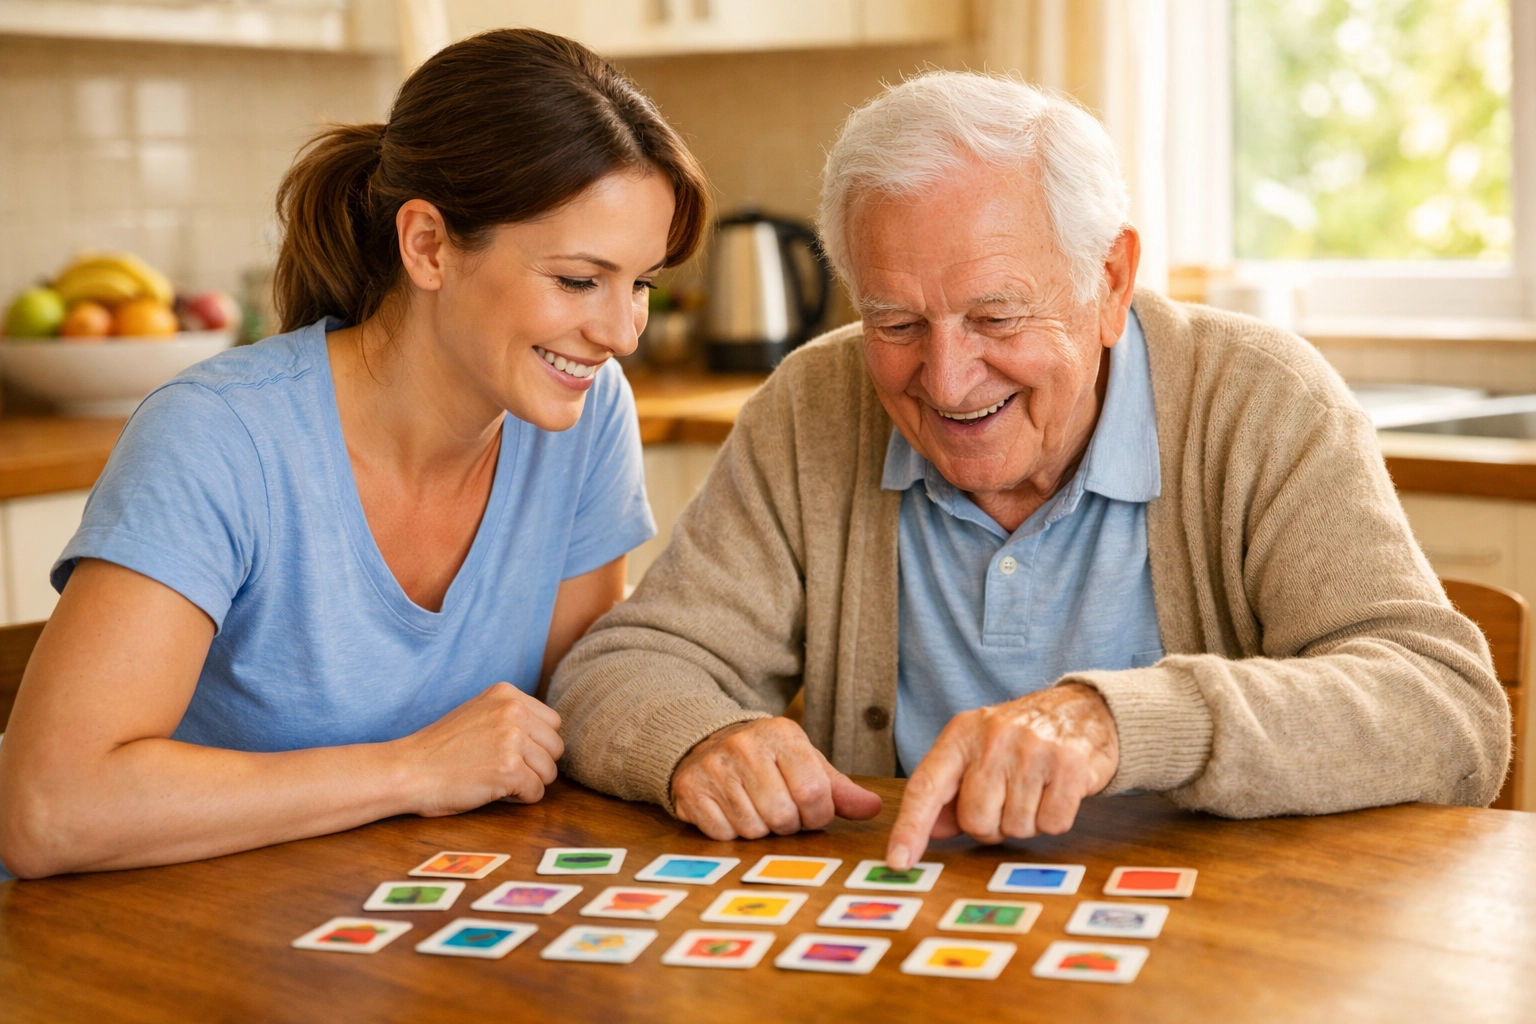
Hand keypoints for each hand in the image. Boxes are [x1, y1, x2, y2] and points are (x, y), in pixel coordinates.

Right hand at [399, 682, 563, 814]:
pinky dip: (519, 799)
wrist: (408, 770)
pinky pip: (537, 792)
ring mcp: (513, 739)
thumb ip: (511, 716)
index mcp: (507, 693)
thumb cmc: (440, 749)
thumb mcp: (478, 713)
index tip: (511, 753)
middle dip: (536, 765)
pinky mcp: (510, 770)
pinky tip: (494, 793)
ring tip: (498, 781)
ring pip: (550, 771)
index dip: (536, 744)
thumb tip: (547, 735)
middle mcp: (514, 711)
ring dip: (529, 783)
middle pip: (556, 747)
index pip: (553, 722)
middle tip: (505, 771)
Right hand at [671, 717, 882, 839]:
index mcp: (782, 735)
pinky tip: (732, 812)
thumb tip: (874, 808)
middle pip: (782, 815)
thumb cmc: (767, 759)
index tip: (811, 814)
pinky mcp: (691, 789)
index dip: (817, 815)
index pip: (813, 792)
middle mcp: (745, 746)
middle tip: (782, 813)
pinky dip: (732, 832)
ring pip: (753, 828)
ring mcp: (715, 767)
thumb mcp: (805, 763)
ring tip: (757, 810)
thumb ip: (838, 788)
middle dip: (788, 825)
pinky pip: (723, 833)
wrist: (706, 742)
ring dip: (760, 830)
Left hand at [886, 683, 1118, 868]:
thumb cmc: (1019, 739)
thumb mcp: (976, 752)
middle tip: (1007, 799)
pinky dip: (1054, 819)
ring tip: (1034, 790)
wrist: (1080, 710)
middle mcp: (993, 740)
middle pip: (976, 821)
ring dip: (1025, 821)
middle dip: (991, 824)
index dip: (910, 828)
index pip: (926, 787)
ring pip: (1015, 828)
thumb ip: (949, 792)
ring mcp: (1032, 751)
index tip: (898, 861)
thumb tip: (932, 832)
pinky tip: (1056, 792)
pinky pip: (1052, 824)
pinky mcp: (1069, 766)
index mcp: (961, 735)